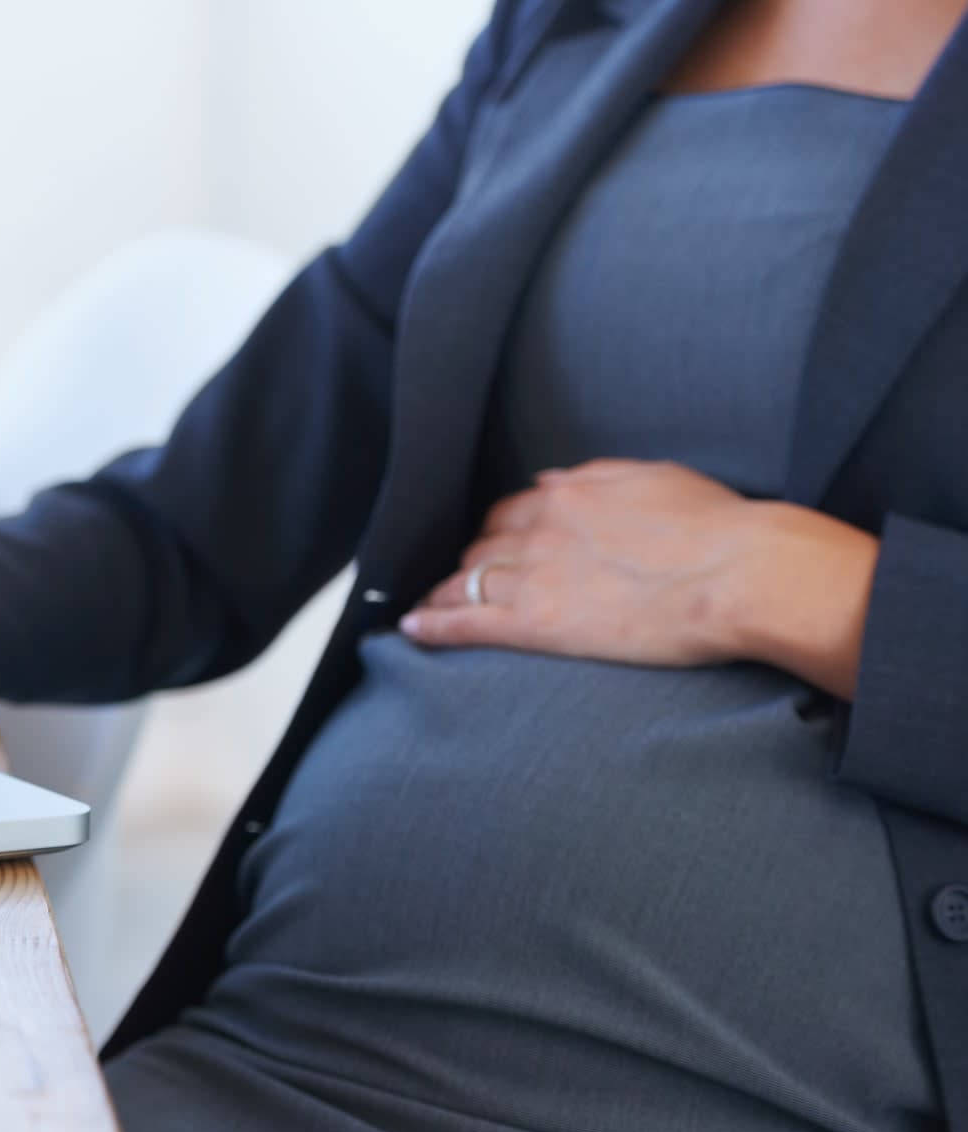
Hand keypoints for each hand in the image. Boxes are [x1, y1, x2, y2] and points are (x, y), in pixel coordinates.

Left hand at [400, 459, 879, 696]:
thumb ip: (596, 478)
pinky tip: (412, 629)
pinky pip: (465, 623)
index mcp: (569, 496)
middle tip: (464, 582)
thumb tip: (550, 480)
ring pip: (464, 582)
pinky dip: (432, 625)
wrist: (742, 573)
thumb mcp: (655, 480)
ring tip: (427, 609)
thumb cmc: (718, 528)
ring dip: (443, 594)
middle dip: (473, 562)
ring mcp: (534, 577)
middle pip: (483, 547)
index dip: (498, 531)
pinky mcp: (536, 624)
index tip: (494, 544)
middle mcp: (541, 530)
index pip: (510, 512)